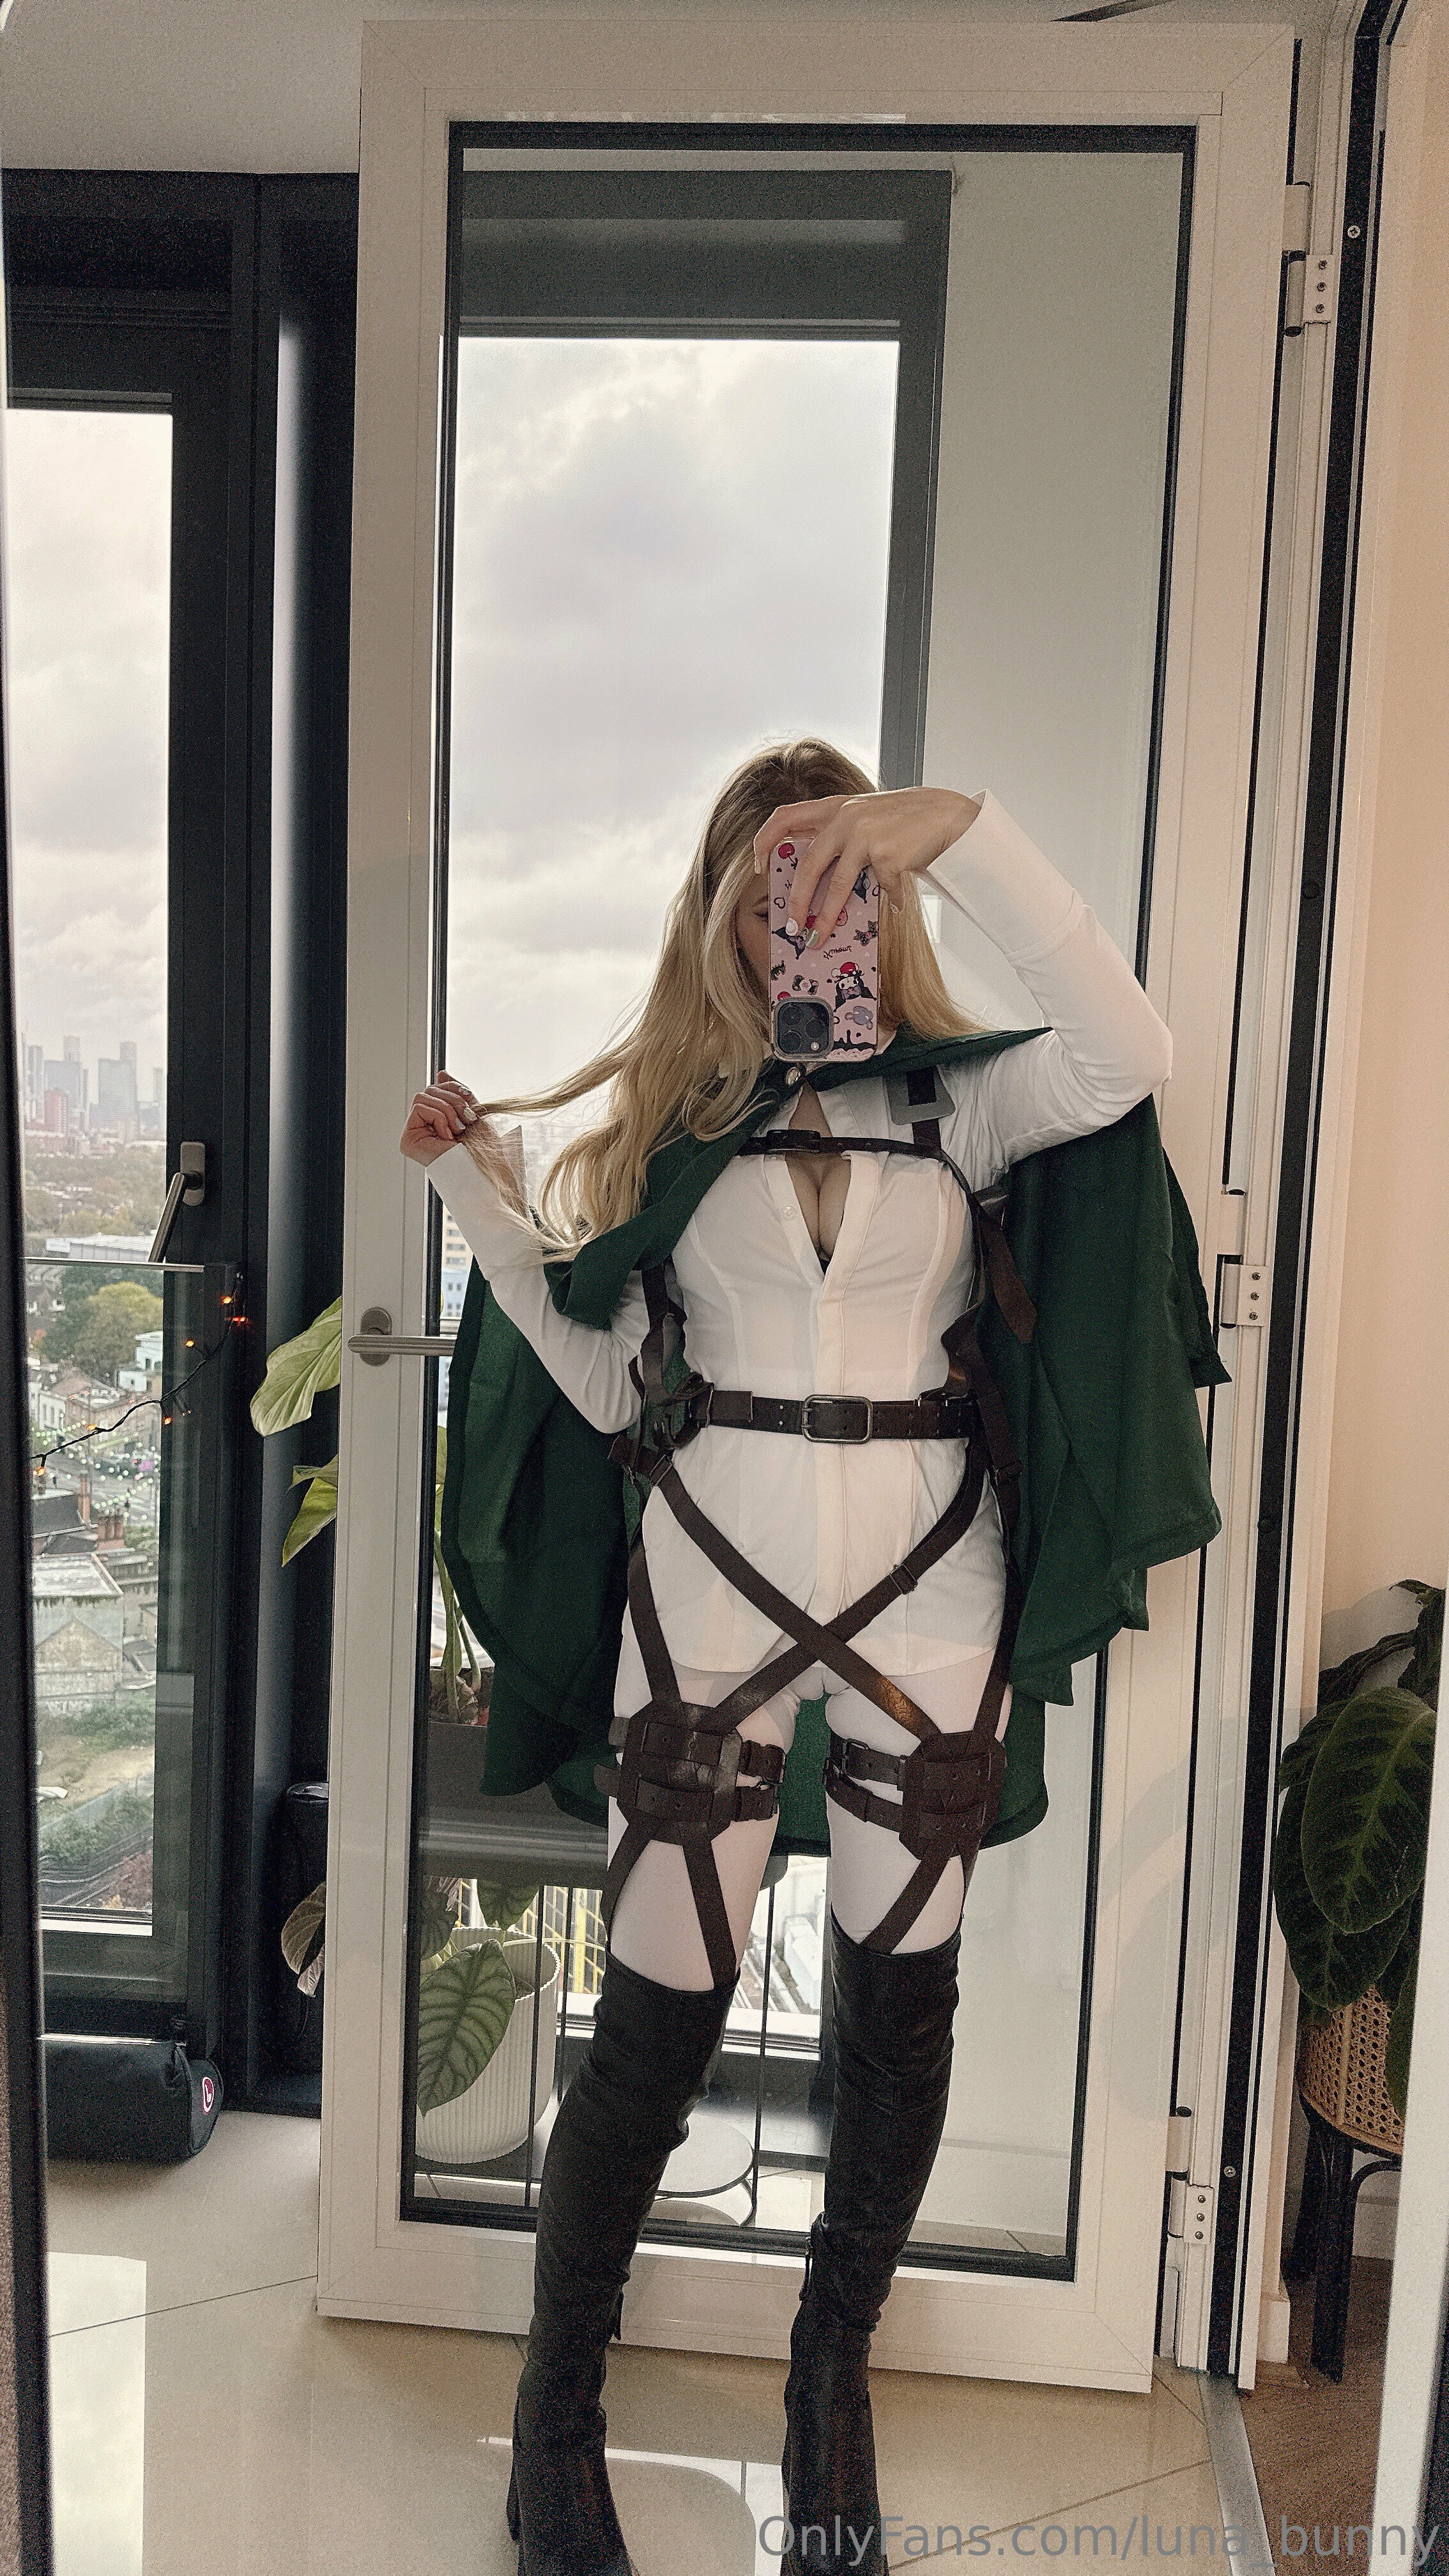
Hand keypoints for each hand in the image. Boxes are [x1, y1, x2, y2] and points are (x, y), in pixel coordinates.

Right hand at [400, 1071, 529, 1209]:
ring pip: (424, 1096)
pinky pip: (420, 1108)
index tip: (471, 1103)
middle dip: (453, 1100)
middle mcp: (424, 1127)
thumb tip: (441, 1072)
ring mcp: (415, 1134)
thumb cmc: (484, 1147)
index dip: (455, 1089)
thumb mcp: (472, 1110)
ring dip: (448, 1110)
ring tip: (459, 1130)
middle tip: (467, 1120)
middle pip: (430, 1089)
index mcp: (439, 1120)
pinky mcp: (408, 1140)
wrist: (486, 1170)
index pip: (438, 1089)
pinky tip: (448, 1136)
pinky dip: (439, 1118)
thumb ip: (455, 1092)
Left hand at [751, 787, 983, 947]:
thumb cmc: (903, 821)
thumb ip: (838, 835)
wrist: (946, 814)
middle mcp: (845, 817)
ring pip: (837, 885)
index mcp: (834, 807)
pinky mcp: (888, 854)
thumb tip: (813, 876)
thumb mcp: (864, 817)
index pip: (785, 817)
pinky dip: (889, 901)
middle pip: (808, 864)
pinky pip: (881, 889)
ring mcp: (866, 835)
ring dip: (825, 916)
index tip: (757, 865)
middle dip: (797, 899)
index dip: (765, 841)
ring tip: (818, 937)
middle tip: (792, 924)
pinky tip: (896, 907)